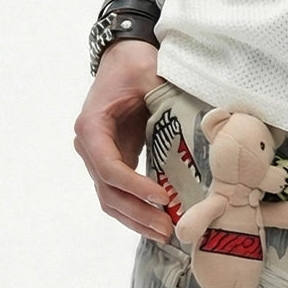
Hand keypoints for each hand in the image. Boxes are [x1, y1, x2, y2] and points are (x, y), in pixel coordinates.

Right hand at [73, 40, 172, 242]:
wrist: (121, 55)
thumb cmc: (133, 63)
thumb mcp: (148, 74)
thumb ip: (163, 98)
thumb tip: (198, 122)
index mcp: (92, 127)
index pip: (109, 167)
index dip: (133, 186)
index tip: (160, 197)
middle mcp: (89, 146)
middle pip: (108, 191)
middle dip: (137, 212)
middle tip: (166, 228)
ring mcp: (98, 155)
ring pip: (110, 198)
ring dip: (135, 218)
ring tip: (164, 232)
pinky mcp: (114, 158)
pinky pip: (119, 190)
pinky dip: (135, 207)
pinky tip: (156, 220)